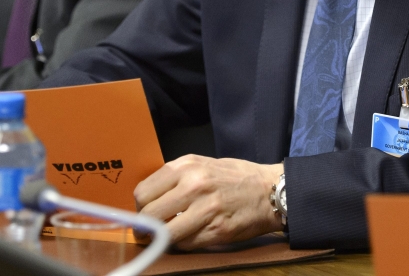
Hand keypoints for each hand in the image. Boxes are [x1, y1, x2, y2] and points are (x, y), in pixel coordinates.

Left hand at [134, 155, 284, 249]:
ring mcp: (205, 209)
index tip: (142, 215)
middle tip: (148, 232)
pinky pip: (185, 244)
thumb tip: (147, 200)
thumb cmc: (233, 177)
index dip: (139, 208)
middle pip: (149, 214)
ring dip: (160, 239)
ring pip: (164, 233)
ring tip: (164, 237)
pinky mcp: (216, 230)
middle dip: (145, 227)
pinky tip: (189, 236)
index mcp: (185, 166)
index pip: (143, 192)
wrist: (269, 190)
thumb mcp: (200, 165)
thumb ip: (174, 179)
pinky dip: (182, 244)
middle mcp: (193, 185)